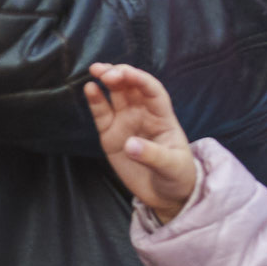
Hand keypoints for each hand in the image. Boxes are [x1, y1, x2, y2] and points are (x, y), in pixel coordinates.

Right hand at [84, 62, 198, 224]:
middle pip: (131, 86)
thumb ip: (153, 155)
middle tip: (106, 72)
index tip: (126, 74)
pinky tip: (90, 89)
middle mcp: (142, 113)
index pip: (152, 90)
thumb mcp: (172, 167)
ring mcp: (125, 122)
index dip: (140, 79)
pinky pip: (102, 114)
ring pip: (115, 94)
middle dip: (120, 74)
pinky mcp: (110, 135)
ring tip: (95, 71)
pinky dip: (96, 101)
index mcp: (162, 116)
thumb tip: (130, 145)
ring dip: (106, 79)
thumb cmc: (176, 176)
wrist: (165, 195)